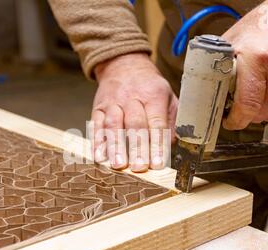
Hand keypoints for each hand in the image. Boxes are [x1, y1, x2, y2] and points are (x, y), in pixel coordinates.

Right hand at [91, 53, 177, 171]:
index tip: (158, 164)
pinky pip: (96, 125)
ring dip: (116, 147)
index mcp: (153, 95)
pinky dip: (97, 141)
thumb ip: (171, 121)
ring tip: (118, 165)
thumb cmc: (149, 87)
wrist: (124, 64)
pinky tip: (99, 156)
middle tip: (139, 168)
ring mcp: (113, 102)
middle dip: (137, 148)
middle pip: (135, 125)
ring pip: (113, 125)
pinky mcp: (98, 107)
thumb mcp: (168, 97)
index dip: (157, 145)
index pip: (156, 123)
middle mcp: (132, 98)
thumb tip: (171, 144)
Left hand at [222, 0, 267, 129]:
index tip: (229, 121)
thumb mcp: (234, 40)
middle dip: (246, 114)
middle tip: (241, 105)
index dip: (236, 120)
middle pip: (259, 113)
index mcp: (256, 58)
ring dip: (262, 113)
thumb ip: (220, 65)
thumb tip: (205, 89)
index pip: (246, 104)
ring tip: (257, 97)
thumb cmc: (264, 26)